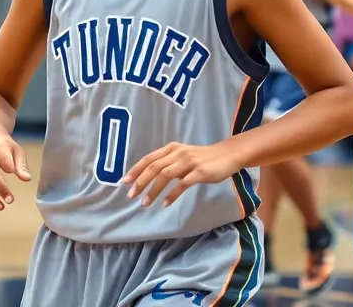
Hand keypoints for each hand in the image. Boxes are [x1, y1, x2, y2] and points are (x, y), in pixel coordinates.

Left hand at [123, 141, 237, 207]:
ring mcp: (188, 162)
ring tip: (145, 203)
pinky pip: (182, 184)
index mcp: (171, 148)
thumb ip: (168, 163)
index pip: (149, 159)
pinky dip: (172, 194)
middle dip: (141, 182)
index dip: (136, 170)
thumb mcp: (182, 156)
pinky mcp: (199, 172)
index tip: (125, 182)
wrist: (227, 155)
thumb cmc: (203, 158)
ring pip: (165, 175)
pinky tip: (165, 203)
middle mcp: (178, 153)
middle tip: (131, 195)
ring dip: (153, 190)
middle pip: (154, 167)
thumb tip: (150, 176)